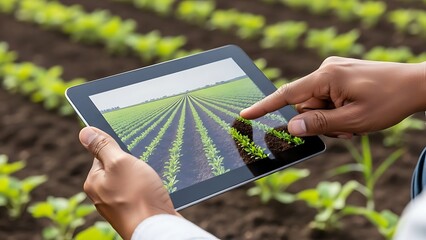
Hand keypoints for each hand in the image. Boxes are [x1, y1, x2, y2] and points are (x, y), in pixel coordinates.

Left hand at [79, 127, 178, 239]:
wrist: (157, 228)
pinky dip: (150, 189)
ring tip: (152, 181)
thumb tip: (84, 131)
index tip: (131, 149)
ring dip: (145, 176)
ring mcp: (120, 205)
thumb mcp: (119, 162)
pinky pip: (142, 193)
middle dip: (134, 163)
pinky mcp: (136, 212)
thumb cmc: (138, 196)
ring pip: (133, 181)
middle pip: (119, 168)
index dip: (119, 149)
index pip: (103, 155)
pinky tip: (157, 191)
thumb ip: (103, 146)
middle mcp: (103, 195)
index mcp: (94, 182)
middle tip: (144, 166)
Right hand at [241, 57, 425, 137]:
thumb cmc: (388, 101)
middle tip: (345, 129)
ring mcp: (333, 72)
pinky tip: (353, 112)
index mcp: (326, 77)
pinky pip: (326, 98)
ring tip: (354, 122)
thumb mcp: (353, 121)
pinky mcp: (339, 75)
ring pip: (317, 104)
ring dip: (330, 118)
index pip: (286, 95)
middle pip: (305, 105)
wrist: (415, 85)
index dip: (264, 106)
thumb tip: (291, 127)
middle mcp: (326, 70)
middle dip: (320, 121)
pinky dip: (336, 110)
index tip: (245, 115)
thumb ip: (319, 125)